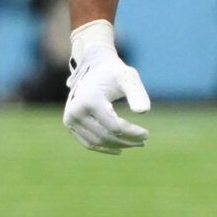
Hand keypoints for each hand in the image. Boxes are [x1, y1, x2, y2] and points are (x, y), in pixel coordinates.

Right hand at [62, 20, 151, 152]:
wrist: (93, 67)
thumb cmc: (113, 73)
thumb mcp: (128, 78)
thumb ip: (137, 93)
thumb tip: (143, 111)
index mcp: (89, 100)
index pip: (114, 126)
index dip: (132, 133)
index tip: (147, 134)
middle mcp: (75, 111)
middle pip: (105, 136)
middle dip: (126, 141)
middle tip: (143, 142)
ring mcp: (70, 119)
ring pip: (97, 142)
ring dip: (117, 146)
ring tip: (135, 144)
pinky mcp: (70, 124)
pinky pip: (87, 142)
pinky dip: (103, 147)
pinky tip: (119, 149)